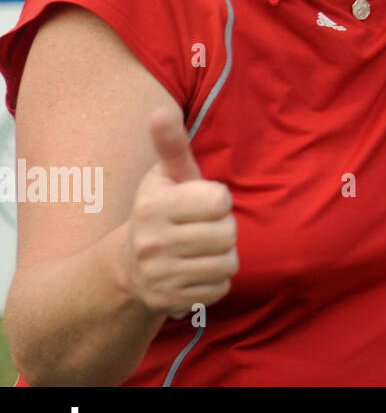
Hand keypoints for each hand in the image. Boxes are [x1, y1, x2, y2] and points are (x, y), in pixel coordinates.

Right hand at [123, 108, 237, 319]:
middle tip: (202, 229)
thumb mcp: (167, 175)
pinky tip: (195, 272)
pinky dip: (216, 281)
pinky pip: (221, 289)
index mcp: (152, 204)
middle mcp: (150, 241)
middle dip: (224, 229)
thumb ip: (171, 144)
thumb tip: (160, 111)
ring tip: (201, 250)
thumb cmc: (163, 208)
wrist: (130, 266)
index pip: (220, 200)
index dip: (219, 199)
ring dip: (223, 256)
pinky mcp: (168, 302)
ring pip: (228, 263)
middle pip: (228, 234)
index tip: (202, 201)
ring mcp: (157, 275)